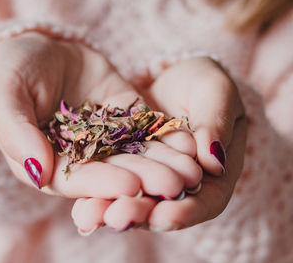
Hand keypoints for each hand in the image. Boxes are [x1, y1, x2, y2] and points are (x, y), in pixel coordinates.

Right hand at [0, 32, 199, 200]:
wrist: (43, 45)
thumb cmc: (14, 68)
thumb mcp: (4, 93)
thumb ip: (14, 132)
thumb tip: (38, 172)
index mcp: (45, 162)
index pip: (74, 180)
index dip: (101, 185)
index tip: (130, 186)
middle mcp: (78, 157)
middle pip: (111, 174)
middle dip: (143, 180)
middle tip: (175, 186)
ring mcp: (105, 139)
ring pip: (135, 156)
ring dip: (163, 166)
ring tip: (192, 172)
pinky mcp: (126, 119)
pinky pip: (147, 130)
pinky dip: (167, 138)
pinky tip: (190, 144)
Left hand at [71, 57, 246, 232]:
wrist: (168, 77)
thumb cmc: (202, 83)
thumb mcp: (215, 93)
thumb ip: (216, 122)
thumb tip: (214, 162)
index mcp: (211, 175)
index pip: (205, 202)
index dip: (185, 211)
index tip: (164, 215)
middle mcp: (176, 184)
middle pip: (160, 209)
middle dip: (138, 214)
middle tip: (117, 217)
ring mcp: (145, 177)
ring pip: (129, 199)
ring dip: (108, 208)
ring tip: (87, 215)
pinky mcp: (118, 163)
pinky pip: (107, 179)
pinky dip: (93, 191)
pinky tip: (77, 203)